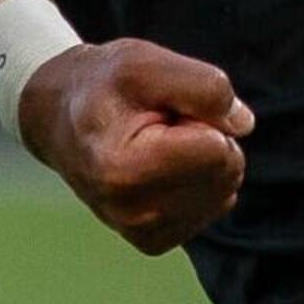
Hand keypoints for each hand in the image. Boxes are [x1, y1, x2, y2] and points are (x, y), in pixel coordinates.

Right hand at [16, 37, 253, 253]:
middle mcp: (134, 213)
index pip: (218, 149)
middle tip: (161, 123)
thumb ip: (201, 85)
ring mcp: (144, 232)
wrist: (61, 117)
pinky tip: (161, 166)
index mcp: (125, 171)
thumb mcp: (144, 62)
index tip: (163, 108)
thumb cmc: (103, 85)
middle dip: (206, 138)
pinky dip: (196, 181)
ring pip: (224, 191)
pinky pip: (213, 206)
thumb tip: (242, 124)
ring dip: (201, 160)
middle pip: (226, 173)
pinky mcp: (154, 241)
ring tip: (158, 142)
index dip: (202, 116)